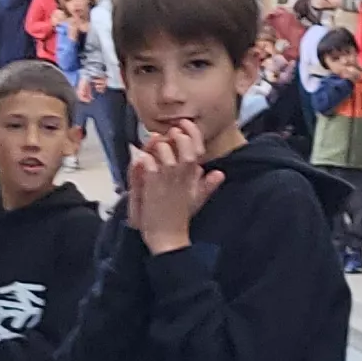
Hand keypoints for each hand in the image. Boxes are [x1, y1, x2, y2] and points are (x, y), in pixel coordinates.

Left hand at [129, 122, 222, 251]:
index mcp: (193, 176)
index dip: (191, 132)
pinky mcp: (152, 185)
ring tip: (152, 151)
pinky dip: (143, 158)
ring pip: (163, 149)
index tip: (184, 124)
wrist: (168, 237)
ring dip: (156, 147)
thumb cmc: (179, 218)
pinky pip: (147, 162)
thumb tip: (219, 173)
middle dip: (175, 135)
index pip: (198, 147)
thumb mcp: (197, 200)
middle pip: (183, 143)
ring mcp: (167, 178)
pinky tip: (142, 162)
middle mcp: (182, 174)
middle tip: (167, 135)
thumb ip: (207, 185)